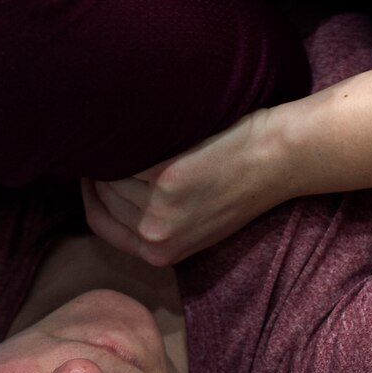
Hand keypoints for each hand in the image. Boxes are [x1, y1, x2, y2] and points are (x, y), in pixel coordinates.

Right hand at [82, 108, 285, 265]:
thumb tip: (109, 192)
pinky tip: (144, 120)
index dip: (91, 194)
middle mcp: (156, 235)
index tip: (92, 168)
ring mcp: (160, 207)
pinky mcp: (165, 175)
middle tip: (113, 138)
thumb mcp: (197, 223)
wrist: (280, 160)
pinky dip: (131, 132)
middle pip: (102, 194)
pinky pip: (126, 150)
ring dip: (117, 145)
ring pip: (110, 170)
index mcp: (160, 252)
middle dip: (102, 165)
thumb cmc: (243, 184)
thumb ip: (156, 219)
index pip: (100, 225)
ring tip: (132, 127)